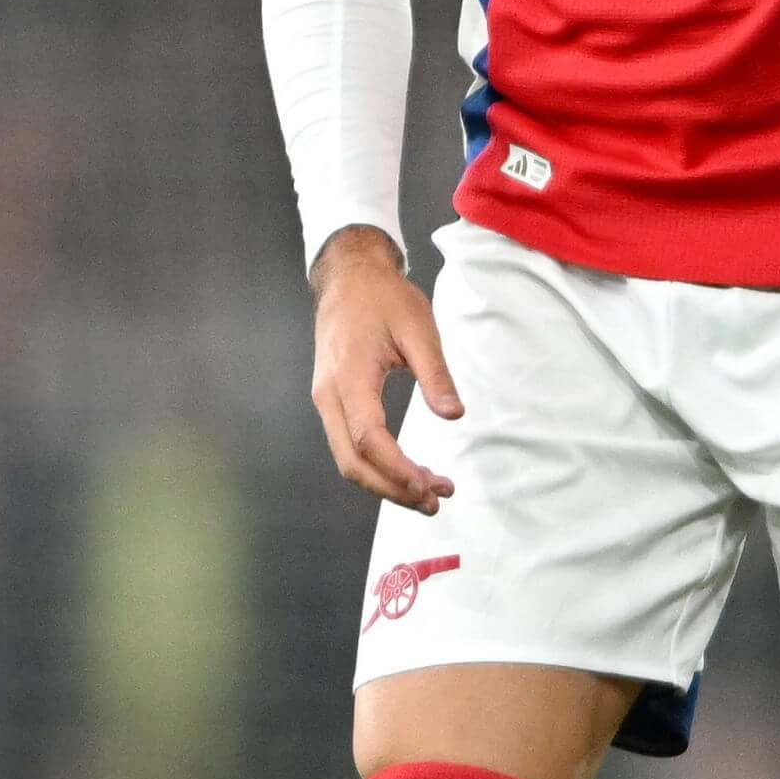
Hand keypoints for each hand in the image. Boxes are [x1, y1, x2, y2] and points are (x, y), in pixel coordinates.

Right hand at [306, 230, 460, 509]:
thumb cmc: (384, 298)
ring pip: (347, 459)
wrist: (348, 277)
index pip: (369, 439)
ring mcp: (326, 400)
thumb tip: (454, 415)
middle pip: (352, 461)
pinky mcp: (331, 401)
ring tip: (428, 492)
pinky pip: (348, 445)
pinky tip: (406, 471)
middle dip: (392, 489)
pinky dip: (376, 466)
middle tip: (435, 501)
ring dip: (385, 483)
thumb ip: (435, 374)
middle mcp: (329, 395)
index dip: (397, 469)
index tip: (430, 486)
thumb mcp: (419, 328)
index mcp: (349, 377)